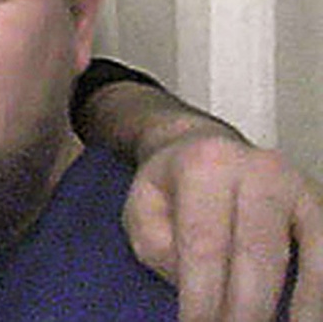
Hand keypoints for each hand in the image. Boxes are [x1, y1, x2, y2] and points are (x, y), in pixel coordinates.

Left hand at [125, 135, 322, 320]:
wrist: (205, 145)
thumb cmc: (170, 186)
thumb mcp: (143, 208)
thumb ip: (160, 246)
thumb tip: (194, 285)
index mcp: (205, 167)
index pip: (205, 244)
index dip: (203, 294)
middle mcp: (258, 170)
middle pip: (256, 254)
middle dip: (244, 308)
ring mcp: (296, 185)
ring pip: (304, 254)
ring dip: (295, 305)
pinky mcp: (318, 202)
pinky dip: (320, 289)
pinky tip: (309, 318)